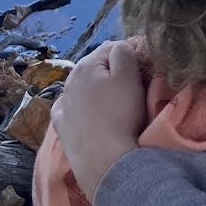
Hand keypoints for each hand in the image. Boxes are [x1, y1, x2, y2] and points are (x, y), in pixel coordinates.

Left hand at [51, 39, 147, 197]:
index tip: (145, 69)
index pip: (112, 47)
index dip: (131, 55)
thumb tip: (121, 45)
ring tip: (114, 102)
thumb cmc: (120, 115)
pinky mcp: (61, 126)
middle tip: (133, 86)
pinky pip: (70, 108)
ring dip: (96, 89)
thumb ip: (124, 52)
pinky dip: (79, 106)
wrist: (103, 160)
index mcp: (86, 64)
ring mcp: (63, 104)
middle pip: (95, 66)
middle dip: (112, 71)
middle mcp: (69, 80)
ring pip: (82, 87)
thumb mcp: (128, 76)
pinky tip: (87, 112)